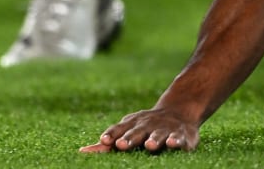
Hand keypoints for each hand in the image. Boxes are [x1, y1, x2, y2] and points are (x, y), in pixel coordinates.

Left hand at [79, 107, 199, 153]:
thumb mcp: (128, 129)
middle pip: (137, 132)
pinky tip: (172, 144)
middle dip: (129, 138)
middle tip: (121, 144)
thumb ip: (109, 141)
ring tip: (150, 145)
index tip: (103, 141)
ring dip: (154, 139)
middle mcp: (147, 125)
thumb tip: (82, 152)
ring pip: (158, 134)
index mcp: (133, 124)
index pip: (119, 129)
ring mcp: (164, 129)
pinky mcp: (181, 134)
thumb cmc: (146, 126)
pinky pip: (179, 137)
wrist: (178, 110)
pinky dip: (176, 140)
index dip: (112, 134)